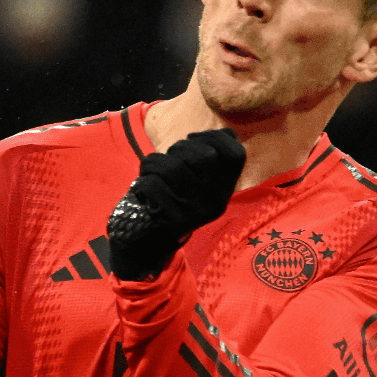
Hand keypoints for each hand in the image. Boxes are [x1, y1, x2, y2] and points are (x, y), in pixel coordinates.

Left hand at [106, 128, 245, 279]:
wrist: (147, 244)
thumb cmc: (170, 199)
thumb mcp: (197, 181)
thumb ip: (210, 158)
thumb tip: (225, 133)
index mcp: (224, 191)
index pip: (235, 155)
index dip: (213, 137)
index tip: (193, 141)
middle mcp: (215, 203)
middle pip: (203, 155)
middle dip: (178, 149)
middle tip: (168, 160)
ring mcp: (194, 213)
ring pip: (172, 167)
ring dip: (154, 163)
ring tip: (151, 174)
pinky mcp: (170, 221)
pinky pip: (152, 184)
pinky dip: (141, 182)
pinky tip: (142, 192)